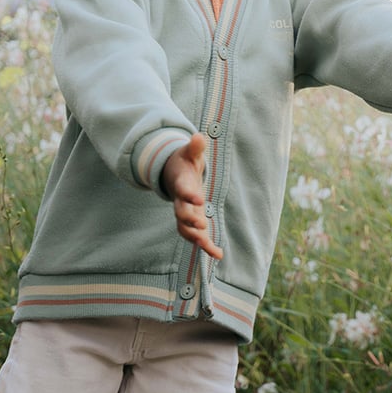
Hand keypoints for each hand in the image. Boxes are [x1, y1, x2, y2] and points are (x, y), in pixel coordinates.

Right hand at [161, 133, 222, 259]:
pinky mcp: (191, 221)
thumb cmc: (184, 162)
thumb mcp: (189, 152)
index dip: (189, 195)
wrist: (173, 174)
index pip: (183, 190)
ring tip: (208, 246)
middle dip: (190, 220)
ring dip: (195, 238)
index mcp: (181, 183)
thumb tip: (198, 137)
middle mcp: (180, 201)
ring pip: (185, 229)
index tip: (199, 198)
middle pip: (181, 214)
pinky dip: (206, 247)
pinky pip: (196, 237)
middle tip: (202, 225)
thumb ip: (195, 147)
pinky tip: (218, 255)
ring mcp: (185, 213)